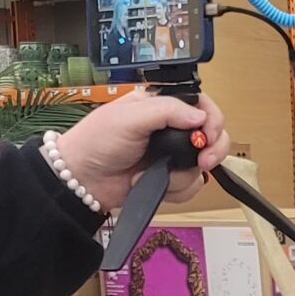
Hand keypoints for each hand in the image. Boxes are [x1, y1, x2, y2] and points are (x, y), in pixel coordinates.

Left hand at [54, 93, 228, 212]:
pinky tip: (153, 185)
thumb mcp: (131, 116)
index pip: (203, 105)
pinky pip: (191, 187)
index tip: (209, 134)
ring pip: (203, 166)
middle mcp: (172, 129)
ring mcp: (172, 156)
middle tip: (203, 161)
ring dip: (183, 175)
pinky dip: (176, 190)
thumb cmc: (97, 141)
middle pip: (212, 136)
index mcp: (163, 106)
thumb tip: (201, 117)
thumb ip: (168, 111)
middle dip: (212, 150)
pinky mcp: (169, 180)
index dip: (213, 119)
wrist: (82, 180)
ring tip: (160, 175)